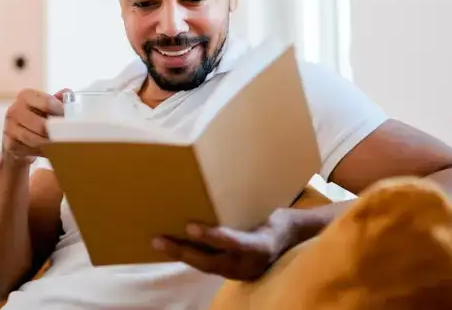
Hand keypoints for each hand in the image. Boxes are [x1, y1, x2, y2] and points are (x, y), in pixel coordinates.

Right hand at [2, 88, 68, 161]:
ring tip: (62, 146)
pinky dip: (41, 152)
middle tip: (69, 137)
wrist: (17, 135)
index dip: (61, 112)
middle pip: (42, 125)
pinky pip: (29, 150)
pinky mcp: (10, 144)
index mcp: (26, 96)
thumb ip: (59, 99)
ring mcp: (10, 128)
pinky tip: (50, 151)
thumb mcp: (46, 105)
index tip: (70, 119)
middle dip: (57, 133)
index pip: (47, 102)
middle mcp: (15, 110)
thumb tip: (67, 94)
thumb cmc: (36, 117)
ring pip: (35, 140)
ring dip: (50, 145)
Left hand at [152, 208, 299, 281]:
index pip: (235, 243)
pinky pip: (208, 265)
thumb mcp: (270, 210)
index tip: (191, 227)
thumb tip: (220, 179)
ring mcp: (240, 272)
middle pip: (211, 262)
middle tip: (158, 239)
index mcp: (263, 246)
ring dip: (181, 254)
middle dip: (183, 251)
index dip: (212, 236)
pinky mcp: (232, 272)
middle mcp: (250, 264)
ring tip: (157, 242)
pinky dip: (189, 256)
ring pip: (205, 266)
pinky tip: (172, 246)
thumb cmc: (279, 218)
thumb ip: (248, 206)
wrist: (294, 240)